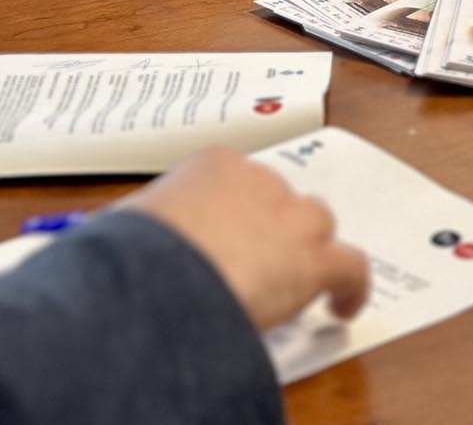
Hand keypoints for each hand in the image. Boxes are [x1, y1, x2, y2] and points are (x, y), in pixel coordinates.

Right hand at [120, 147, 369, 329]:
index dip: (236, 213)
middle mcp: (259, 181)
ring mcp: (290, 218)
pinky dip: (351, 287)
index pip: (238, 180)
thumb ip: (142, 223)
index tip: (226, 235)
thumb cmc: (133, 247)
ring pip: (317, 225)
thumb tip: (122, 240)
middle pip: (280, 198)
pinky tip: (342, 307)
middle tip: (255, 263)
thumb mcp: (128, 221)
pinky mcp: (314, 260)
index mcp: (214, 165)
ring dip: (309, 249)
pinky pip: (350, 267)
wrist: (158, 274)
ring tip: (298, 281)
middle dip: (271, 226)